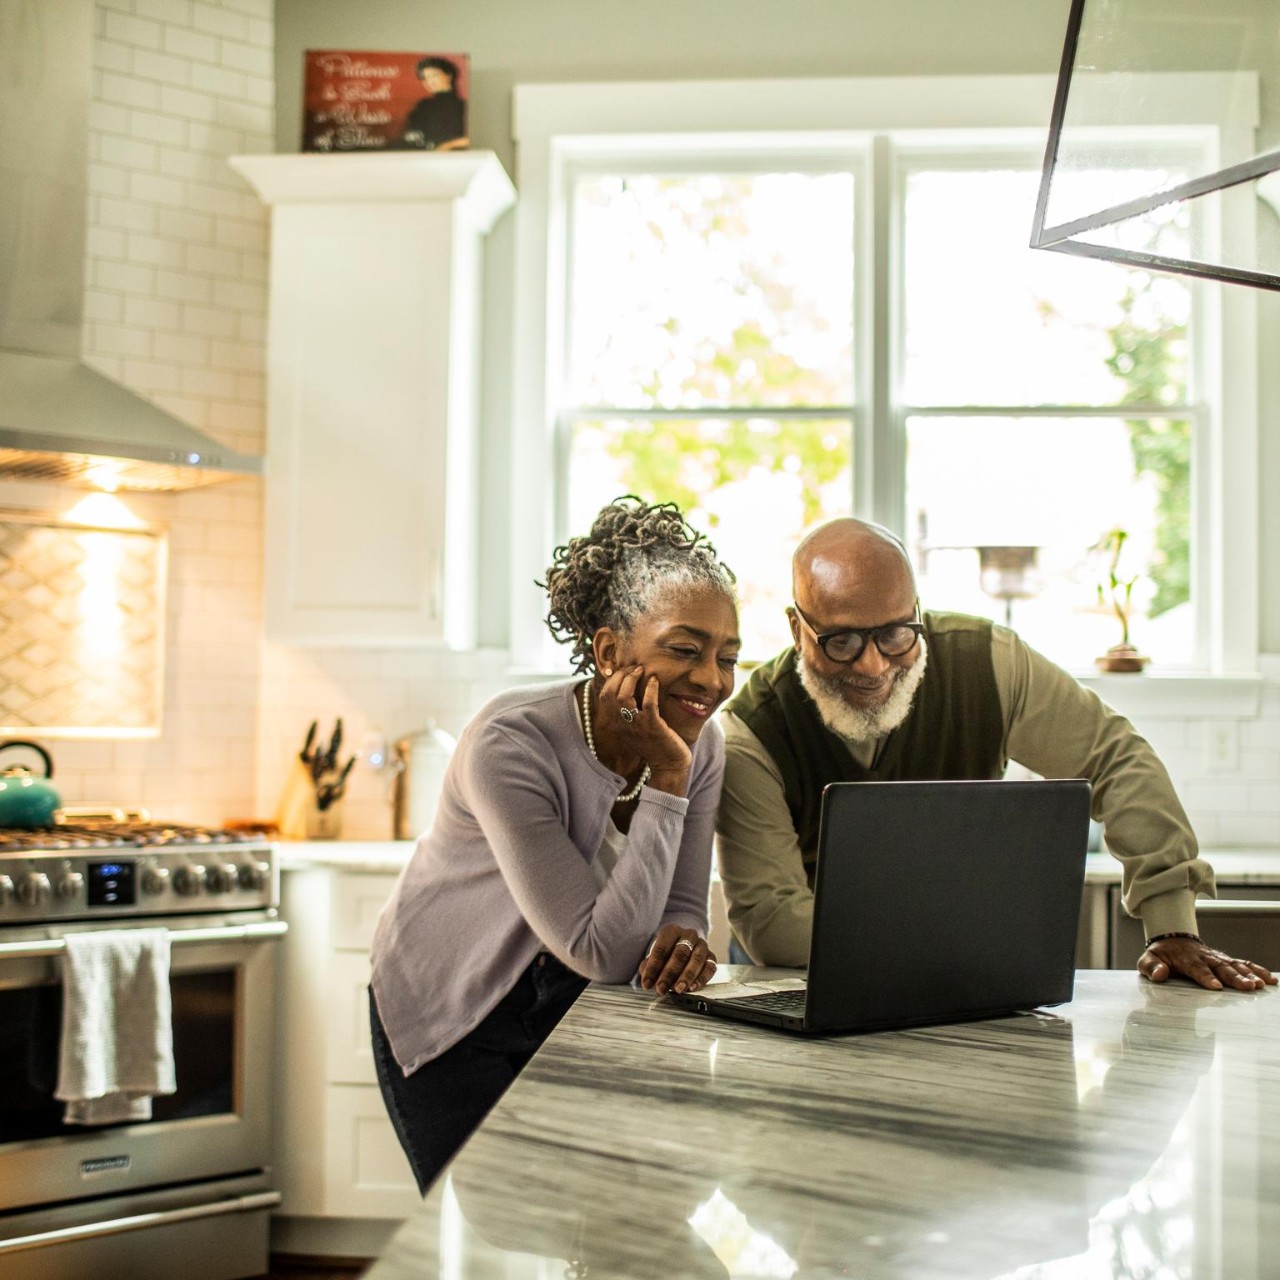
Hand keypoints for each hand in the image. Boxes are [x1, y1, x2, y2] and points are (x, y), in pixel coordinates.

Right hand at [593, 666, 691, 786]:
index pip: (604, 696)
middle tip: (635, 668)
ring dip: (632, 679)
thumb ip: (628, 712)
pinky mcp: (654, 727)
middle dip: (621, 675)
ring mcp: (637, 726)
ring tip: (642, 671)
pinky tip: (655, 680)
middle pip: (611, 694)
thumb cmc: (654, 744)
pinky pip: (649, 704)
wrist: (668, 765)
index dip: (611, 679)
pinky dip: (651, 688)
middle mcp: (623, 724)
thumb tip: (626, 688)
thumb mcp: (634, 728)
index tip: (623, 670)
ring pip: (624, 697)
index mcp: (617, 724)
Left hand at [638, 924, 716, 995]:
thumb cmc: (666, 953)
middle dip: (669, 973)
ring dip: (687, 976)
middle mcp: (689, 935)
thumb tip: (648, 980)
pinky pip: (710, 967)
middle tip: (661, 989)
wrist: (683, 946)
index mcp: (672, 931)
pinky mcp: (712, 957)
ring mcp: (702, 945)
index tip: (646, 983)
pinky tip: (693, 988)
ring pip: (696, 960)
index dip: (653, 967)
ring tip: (678, 990)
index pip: (661, 948)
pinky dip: (702, 979)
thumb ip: (649, 967)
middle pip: (680, 954)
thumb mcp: (654, 957)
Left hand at [1138, 937, 1276, 990]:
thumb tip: (1159, 974)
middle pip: (1221, 968)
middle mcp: (1205, 957)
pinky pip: (1243, 963)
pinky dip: (1257, 970)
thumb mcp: (1148, 959)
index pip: (1196, 968)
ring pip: (1235, 965)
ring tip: (1261, 985)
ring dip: (1249, 975)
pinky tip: (1270, 979)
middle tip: (1248, 987)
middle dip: (1235, 977)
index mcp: (1186, 959)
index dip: (1206, 977)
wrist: (1172, 939)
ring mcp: (1217, 958)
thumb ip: (1151, 966)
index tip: (1215, 987)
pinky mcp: (1226, 960)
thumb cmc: (1161, 954)